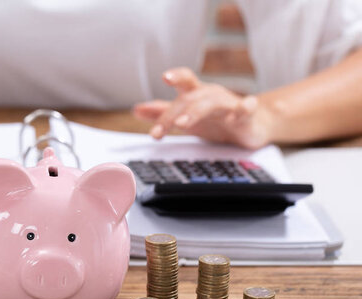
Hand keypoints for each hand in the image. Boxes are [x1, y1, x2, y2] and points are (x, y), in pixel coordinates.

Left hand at [133, 68, 273, 148]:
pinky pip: (246, 109)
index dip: (176, 76)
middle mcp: (211, 95)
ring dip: (196, 112)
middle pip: (191, 98)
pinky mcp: (245, 116)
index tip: (164, 78)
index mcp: (196, 93)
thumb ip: (162, 112)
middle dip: (172, 114)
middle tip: (157, 132)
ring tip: (182, 124)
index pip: (184, 81)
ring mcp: (228, 104)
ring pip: (212, 104)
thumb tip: (137, 109)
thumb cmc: (216, 118)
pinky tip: (245, 106)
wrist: (252, 125)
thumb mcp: (185, 116)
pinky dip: (245, 107)